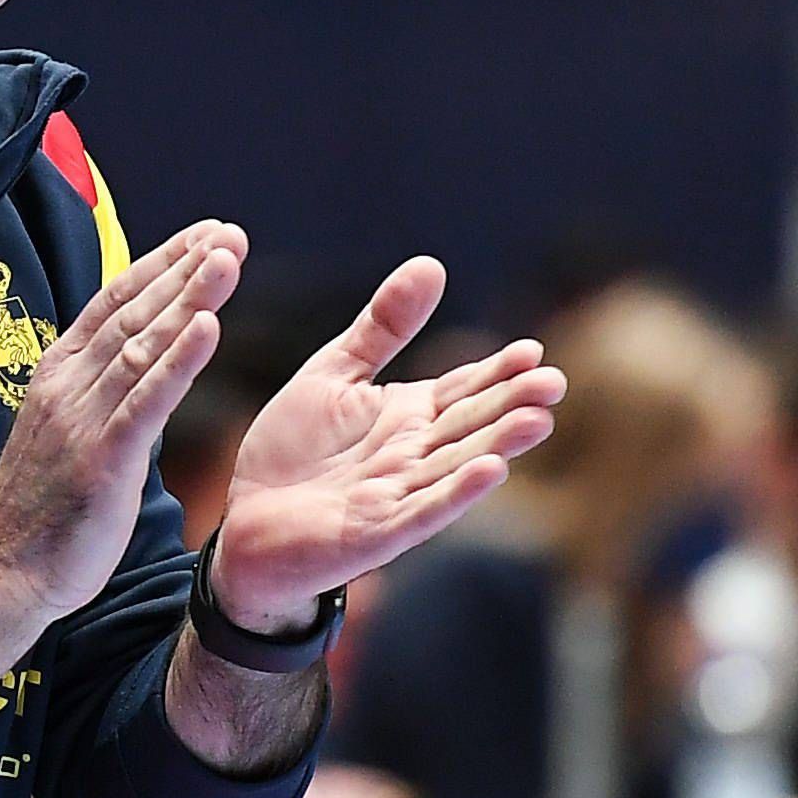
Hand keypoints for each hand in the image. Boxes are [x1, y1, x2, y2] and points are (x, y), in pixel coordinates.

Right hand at [0, 222, 243, 621]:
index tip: (205, 235)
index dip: (162, 264)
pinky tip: (209, 327)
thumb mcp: (69, 435)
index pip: (114, 302)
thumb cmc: (40, 513)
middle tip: (230, 233)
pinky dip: (179, 361)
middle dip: (185, 268)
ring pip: (142, 344)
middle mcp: (68, 387)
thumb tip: (144, 365)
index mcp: (58, 376)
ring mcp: (82, 420)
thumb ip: (102, 395)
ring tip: (228, 259)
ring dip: (188, 297)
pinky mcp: (101, 459)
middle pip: (133, 311)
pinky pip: (146, 400)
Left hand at [208, 256, 564, 632]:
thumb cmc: (291, 451)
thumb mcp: (334, 373)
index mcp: (408, 416)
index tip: (533, 351)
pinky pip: (424, 511)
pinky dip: (456, 494)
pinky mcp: (378, 533)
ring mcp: (399, 495)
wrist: (243, 523)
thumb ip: (382, 327)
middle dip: (512, 404)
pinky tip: (492, 472)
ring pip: (457, 466)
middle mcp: (413, 455)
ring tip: (538, 421)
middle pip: (470, 425)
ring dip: (499, 445)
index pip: (463, 389)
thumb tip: (431, 264)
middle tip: (555, 381)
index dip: (497, 372)